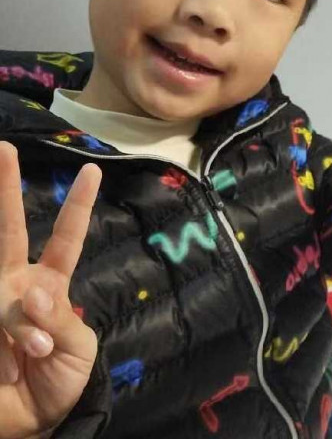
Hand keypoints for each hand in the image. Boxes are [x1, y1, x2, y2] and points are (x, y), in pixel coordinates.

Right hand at [0, 141, 101, 438]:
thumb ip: (59, 320)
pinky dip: (4, 344)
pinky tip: (9, 366)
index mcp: (50, 284)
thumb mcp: (77, 350)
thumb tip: (33, 296)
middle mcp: (15, 286)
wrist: (34, 423)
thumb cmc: (62, 380)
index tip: (92, 170)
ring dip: (17, 323)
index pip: (66, 237)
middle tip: (3, 150)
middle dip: (5, 191)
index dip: (78, 205)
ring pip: (3, 292)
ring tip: (33, 351)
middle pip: (9, 231)